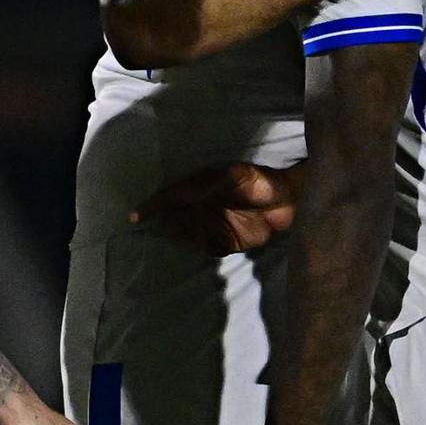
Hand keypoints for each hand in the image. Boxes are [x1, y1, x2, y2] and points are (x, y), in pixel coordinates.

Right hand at [132, 162, 299, 257]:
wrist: (290, 201)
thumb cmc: (261, 182)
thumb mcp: (234, 175)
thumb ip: (208, 184)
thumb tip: (183, 193)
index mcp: (199, 186)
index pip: (169, 197)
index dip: (152, 206)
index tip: (135, 217)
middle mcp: (200, 207)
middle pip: (174, 219)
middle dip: (172, 223)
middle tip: (187, 223)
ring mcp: (211, 225)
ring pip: (187, 236)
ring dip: (187, 237)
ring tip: (205, 231)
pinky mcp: (225, 242)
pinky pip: (205, 249)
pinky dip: (203, 248)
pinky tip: (211, 242)